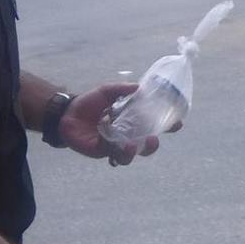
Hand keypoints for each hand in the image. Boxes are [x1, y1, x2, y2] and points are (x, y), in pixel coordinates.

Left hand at [61, 82, 176, 166]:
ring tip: (133, 145)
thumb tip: (138, 87)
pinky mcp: (100, 151)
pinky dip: (112, 147)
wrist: (66, 113)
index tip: (177, 123)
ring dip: (133, 153)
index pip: (153, 126)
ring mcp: (113, 145)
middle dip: (151, 147)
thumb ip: (122, 89)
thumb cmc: (88, 103)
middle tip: (154, 139)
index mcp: (131, 121)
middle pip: (144, 147)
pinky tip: (110, 140)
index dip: (167, 126)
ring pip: (128, 156)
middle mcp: (125, 135)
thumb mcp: (106, 91)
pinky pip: (110, 153)